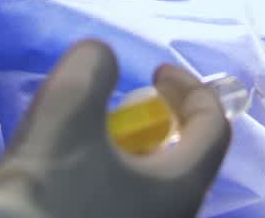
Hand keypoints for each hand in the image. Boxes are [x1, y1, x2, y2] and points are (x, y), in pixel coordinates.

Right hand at [0, 39, 231, 217]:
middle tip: (103, 112)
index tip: (154, 74)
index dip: (189, 87)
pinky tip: (54, 180)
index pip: (213, 127)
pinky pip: (114, 206)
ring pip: (139, 185)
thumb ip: (93, 66)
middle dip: (141, 124)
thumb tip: (101, 62)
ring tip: (65, 144)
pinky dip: (94, 184)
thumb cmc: (51, 187)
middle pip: (174, 158)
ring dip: (112, 154)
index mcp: (181, 188)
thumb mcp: (69, 103)